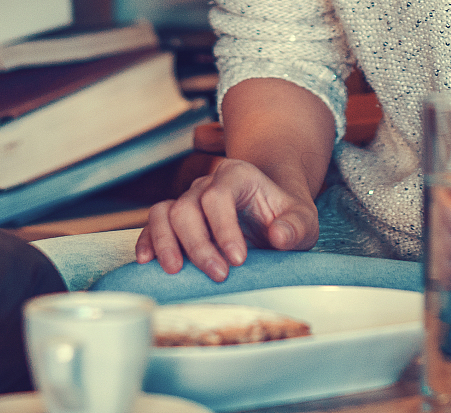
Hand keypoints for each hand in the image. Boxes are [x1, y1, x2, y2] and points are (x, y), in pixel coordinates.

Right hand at [135, 157, 318, 280]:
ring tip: (175, 270)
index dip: (223, 228)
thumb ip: (296, 227)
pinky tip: (147, 261)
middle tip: (218, 274)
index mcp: (237, 175)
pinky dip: (148, 241)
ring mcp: (188, 200)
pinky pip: (153, 224)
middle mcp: (207, 184)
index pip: (218, 196)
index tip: (238, 259)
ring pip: (163, 212)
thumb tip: (279, 237)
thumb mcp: (303, 221)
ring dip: (166, 243)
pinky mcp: (176, 220)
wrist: (271, 215)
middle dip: (199, 244)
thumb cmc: (285, 217)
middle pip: (187, 207)